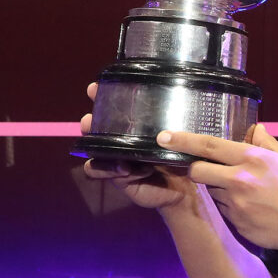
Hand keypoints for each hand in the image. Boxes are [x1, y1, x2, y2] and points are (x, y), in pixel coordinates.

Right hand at [79, 82, 195, 211]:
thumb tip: (179, 105)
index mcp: (135, 125)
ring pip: (93, 149)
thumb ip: (176, 127)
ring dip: (94, 145)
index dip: (101, 95)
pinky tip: (125, 168)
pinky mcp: (117, 177)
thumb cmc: (184, 158)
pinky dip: (109, 168)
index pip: (112, 106)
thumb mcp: (181, 139)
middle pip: (95, 126)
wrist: (187, 189)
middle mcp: (122, 140)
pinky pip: (100, 171)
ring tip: (105, 145)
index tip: (95, 88)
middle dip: (90, 121)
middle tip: (91, 120)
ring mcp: (117, 158)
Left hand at [160, 124, 277, 252]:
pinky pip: (225, 210)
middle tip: (211, 170)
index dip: (182, 140)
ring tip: (248, 192)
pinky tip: (254, 208)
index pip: (208, 145)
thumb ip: (267, 143)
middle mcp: (240, 180)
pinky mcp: (236, 222)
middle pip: (197, 171)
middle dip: (197, 169)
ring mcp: (236, 204)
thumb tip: (255, 128)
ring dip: (220, 188)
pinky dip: (233, 207)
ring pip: (212, 191)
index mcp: (253, 159)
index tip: (163, 137)